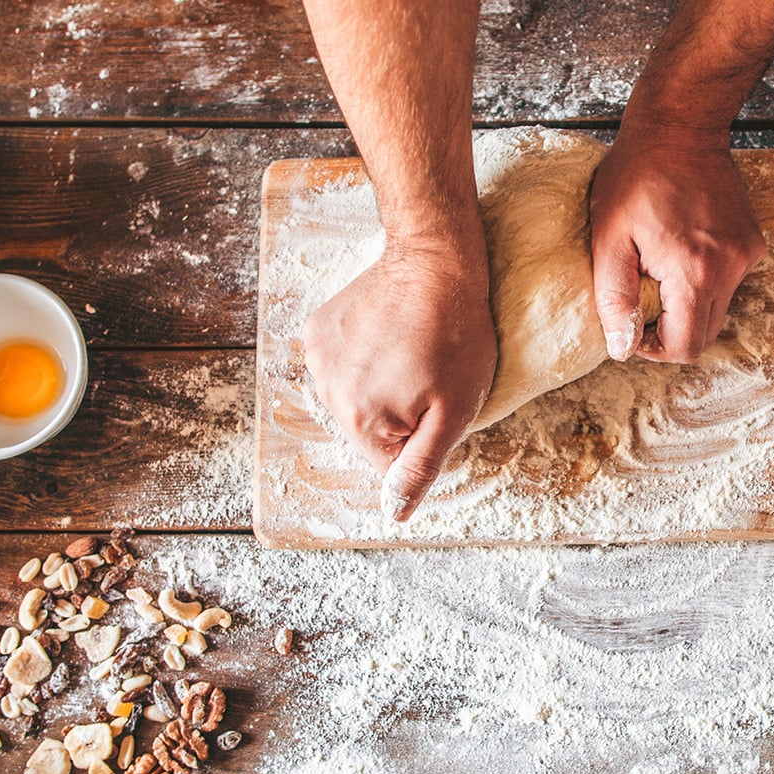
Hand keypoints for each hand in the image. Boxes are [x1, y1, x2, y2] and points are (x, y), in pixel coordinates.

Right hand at [301, 236, 496, 520]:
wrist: (434, 262)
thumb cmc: (457, 337)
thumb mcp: (455, 411)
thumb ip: (421, 466)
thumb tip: (393, 512)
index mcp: (364, 423)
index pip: (391, 464)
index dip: (423, 438)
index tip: (439, 401)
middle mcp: (329, 396)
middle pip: (372, 432)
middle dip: (402, 413)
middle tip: (430, 372)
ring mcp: (318, 360)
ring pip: (357, 398)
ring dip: (382, 383)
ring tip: (411, 349)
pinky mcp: (317, 331)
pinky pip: (342, 364)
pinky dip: (364, 355)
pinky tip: (389, 333)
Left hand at [589, 125, 765, 362]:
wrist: (680, 127)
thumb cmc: (637, 176)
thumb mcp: (608, 238)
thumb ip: (614, 298)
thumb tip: (621, 348)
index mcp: (695, 273)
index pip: (686, 347)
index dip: (655, 348)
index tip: (633, 325)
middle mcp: (730, 268)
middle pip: (706, 334)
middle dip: (671, 330)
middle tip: (642, 301)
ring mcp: (746, 254)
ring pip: (717, 309)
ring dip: (687, 304)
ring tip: (658, 268)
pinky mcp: (752, 242)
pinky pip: (729, 282)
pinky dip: (704, 280)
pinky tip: (681, 249)